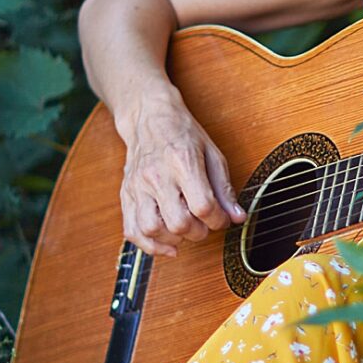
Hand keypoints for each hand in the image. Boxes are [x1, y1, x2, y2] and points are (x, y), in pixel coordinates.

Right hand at [118, 94, 245, 256]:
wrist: (148, 118)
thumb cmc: (183, 135)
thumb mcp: (212, 154)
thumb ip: (224, 188)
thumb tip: (236, 217)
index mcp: (182, 162)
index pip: (202, 206)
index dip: (218, 220)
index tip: (222, 219)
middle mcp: (156, 176)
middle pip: (178, 222)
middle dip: (198, 232)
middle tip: (204, 224)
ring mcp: (137, 186)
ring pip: (151, 229)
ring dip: (173, 239)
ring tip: (185, 230)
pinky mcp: (126, 194)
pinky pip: (131, 230)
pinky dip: (148, 244)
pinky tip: (166, 243)